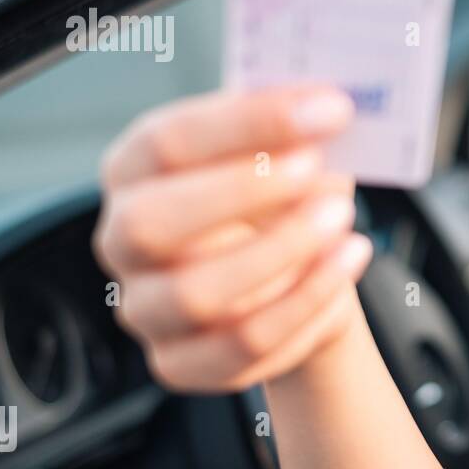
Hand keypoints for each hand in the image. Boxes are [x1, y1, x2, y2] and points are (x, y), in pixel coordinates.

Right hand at [92, 83, 373, 392]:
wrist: (301, 273)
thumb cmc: (283, 198)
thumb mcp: (285, 151)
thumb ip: (291, 127)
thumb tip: (327, 106)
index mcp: (134, 169)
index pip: (167, 143)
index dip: (249, 123)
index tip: (327, 109)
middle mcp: (122, 239)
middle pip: (153, 223)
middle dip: (245, 193)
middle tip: (321, 169)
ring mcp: (145, 308)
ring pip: (197, 295)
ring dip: (283, 254)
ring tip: (345, 223)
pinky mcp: (180, 363)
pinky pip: (242, 347)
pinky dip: (304, 306)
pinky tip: (343, 265)